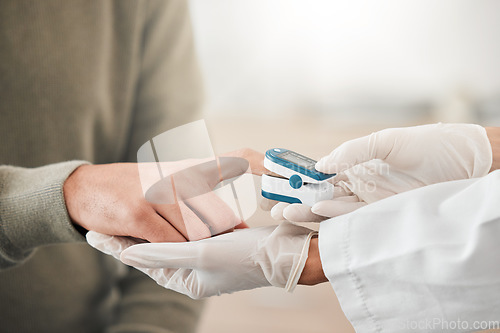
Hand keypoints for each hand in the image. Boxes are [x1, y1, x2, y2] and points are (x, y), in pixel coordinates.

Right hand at [65, 149, 263, 241]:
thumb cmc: (135, 190)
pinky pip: (171, 242)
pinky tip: (161, 245)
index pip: (233, 159)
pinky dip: (171, 250)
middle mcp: (178, 177)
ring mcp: (159, 194)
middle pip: (217, 215)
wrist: (86, 189)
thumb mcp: (170, 185)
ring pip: (196, 232)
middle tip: (216, 239)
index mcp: (189, 168)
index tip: (279, 168)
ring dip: (192, 244)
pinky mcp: (141, 213)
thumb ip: (202, 205)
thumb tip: (236, 229)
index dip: (259, 162)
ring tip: (173, 238)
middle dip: (219, 235)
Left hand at [86, 221, 316, 298]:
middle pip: (153, 251)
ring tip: (123, 217)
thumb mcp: (200, 255)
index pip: (144, 262)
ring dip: (148, 227)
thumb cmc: (246, 258)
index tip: (92, 234)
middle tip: (101, 224)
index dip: (117, 247)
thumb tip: (127, 256)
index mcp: (188, 280)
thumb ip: (164, 253)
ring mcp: (206, 257)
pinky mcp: (218, 243)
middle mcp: (195, 271)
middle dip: (129, 238)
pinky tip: (160, 211)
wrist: (287, 253)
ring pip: (169, 239)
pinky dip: (171, 222)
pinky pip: (187, 232)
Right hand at [272, 123, 492, 221]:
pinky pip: (351, 217)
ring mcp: (368, 202)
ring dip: (307, 210)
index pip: (320, 173)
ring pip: (330, 208)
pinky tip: (315, 211)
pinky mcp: (380, 215)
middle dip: (296, 198)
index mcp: (356, 165)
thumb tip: (321, 165)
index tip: (277, 179)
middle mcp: (358, 185)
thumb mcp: (386, 141)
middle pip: (320, 194)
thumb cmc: (428, 145)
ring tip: (283, 212)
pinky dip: (331, 215)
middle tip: (272, 203)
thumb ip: (352, 151)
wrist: (465, 165)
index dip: (298, 177)